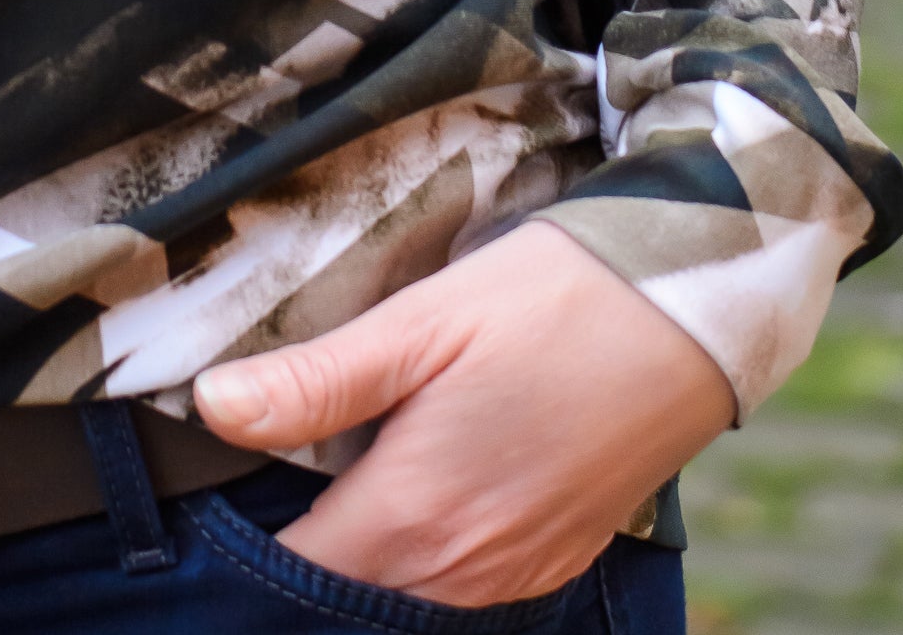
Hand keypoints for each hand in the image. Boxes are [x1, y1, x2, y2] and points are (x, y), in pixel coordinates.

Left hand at [193, 218, 735, 607]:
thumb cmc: (551, 300)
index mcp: (414, 514)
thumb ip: (317, 380)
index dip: (250, 537)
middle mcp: (463, 571)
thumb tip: (212, 407)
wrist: (690, 311)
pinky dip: (426, 565)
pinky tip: (416, 500)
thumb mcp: (424, 320)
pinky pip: (463, 594)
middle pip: (346, 597)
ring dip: (366, 562)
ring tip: (342, 482)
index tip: (225, 490)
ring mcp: (517, 577)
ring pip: (405, 602)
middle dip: (306, 555)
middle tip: (282, 481)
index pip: (295, 571)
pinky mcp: (555, 564)